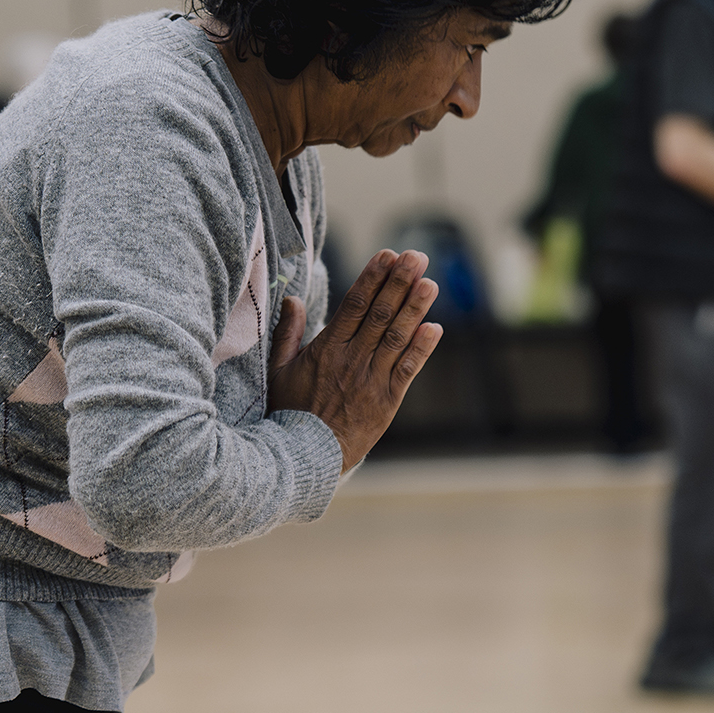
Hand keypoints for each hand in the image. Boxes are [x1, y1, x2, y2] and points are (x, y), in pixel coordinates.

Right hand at [267, 249, 441, 471]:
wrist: (304, 457)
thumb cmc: (288, 412)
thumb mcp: (278, 371)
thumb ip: (287, 333)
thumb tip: (292, 299)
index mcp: (326, 349)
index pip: (353, 306)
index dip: (372, 278)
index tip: (387, 255)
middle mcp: (352, 360)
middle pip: (379, 314)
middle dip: (399, 283)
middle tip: (416, 256)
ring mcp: (371, 380)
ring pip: (396, 338)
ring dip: (415, 309)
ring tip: (430, 282)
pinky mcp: (387, 401)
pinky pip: (407, 370)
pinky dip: (421, 349)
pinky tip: (434, 327)